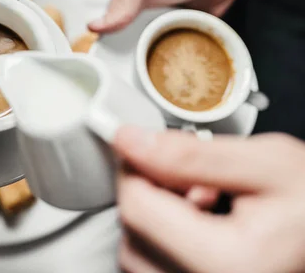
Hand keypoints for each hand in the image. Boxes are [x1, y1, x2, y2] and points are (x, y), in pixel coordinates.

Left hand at [113, 127, 304, 272]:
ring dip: (157, 220)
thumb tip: (131, 141)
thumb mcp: (270, 164)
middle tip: (190, 175)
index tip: (144, 145)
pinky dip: (165, 243)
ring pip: (138, 255)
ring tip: (205, 203)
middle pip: (133, 234)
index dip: (134, 167)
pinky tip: (203, 229)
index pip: (137, 208)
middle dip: (150, 193)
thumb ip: (192, 155)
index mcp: (228, 265)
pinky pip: (154, 270)